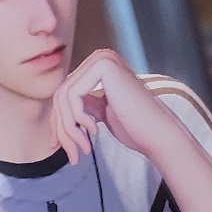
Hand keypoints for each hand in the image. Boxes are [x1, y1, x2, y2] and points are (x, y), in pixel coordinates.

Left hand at [51, 48, 179, 166]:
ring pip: (63, 98)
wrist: (156, 132)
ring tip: (83, 148)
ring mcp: (102, 59)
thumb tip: (55, 115)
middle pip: (60, 96)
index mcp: (98, 67)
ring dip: (69, 129)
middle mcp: (100, 57)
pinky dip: (77, 119)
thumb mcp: (99, 113)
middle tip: (72, 154)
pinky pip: (72, 96)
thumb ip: (81, 107)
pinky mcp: (103, 67)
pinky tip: (95, 130)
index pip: (64, 94)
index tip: (57, 146)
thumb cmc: (133, 127)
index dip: (57, 122)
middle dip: (62, 129)